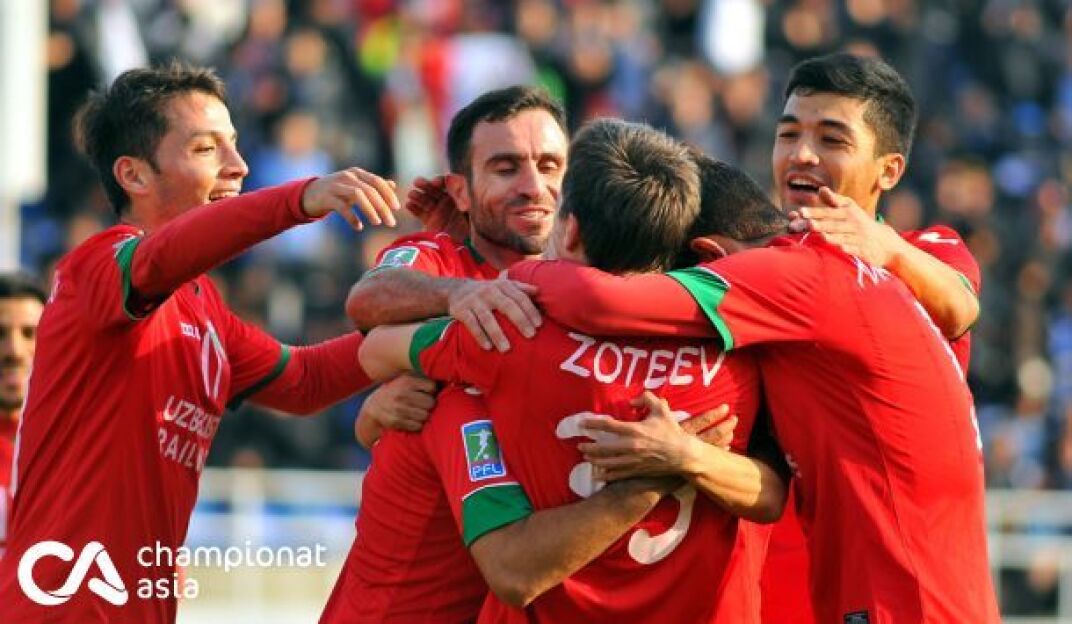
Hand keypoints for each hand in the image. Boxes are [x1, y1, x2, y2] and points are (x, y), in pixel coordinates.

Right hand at [302, 167, 400, 229]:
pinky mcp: (326, 197)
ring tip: (377, 223)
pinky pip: (342, 207)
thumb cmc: (337, 192)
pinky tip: (359, 227)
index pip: (377, 181)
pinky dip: (352, 218)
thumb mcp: (355, 186)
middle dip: (382, 207)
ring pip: (358, 195)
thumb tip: (393, 185)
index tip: (397, 208)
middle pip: (370, 190)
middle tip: (391, 223)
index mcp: (357, 173)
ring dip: (370, 210)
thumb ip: (373, 185)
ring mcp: (336, 185)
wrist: (309, 194)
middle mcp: (347, 176)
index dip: (388, 194)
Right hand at [359, 374, 436, 433]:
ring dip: (424, 415)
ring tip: (419, 412)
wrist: (374, 406)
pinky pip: (417, 426)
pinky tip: (413, 419)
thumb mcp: (405, 379)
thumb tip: (447, 380)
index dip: (432, 391)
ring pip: (425, 415)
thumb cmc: (396, 391)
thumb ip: (422, 379)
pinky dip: (418, 424)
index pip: (432, 387)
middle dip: (429, 405)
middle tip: (424, 405)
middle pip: (430, 403)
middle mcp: (402, 394)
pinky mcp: (396, 421)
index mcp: (406, 381)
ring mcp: (398, 409)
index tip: (428, 393)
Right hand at [406, 175, 467, 239]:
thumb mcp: (471, 214)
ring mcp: (439, 211)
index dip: (444, 181)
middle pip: (437, 189)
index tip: (435, 183)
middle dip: (426, 185)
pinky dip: (414, 208)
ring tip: (411, 195)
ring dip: (418, 195)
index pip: (453, 183)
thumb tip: (453, 184)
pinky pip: (420, 212)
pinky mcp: (430, 221)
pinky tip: (409, 205)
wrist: (459, 252)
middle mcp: (450, 202)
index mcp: (463, 198)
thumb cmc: (470, 233)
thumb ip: (463, 198)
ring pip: (427, 199)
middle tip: (417, 182)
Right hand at [447, 276, 541, 351]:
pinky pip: (471, 324)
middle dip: (519, 320)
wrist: (456, 289)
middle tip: (531, 335)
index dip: (530, 310)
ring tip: (507, 349)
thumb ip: (520, 288)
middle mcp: (489, 291)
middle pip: (506, 306)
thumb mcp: (503, 286)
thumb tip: (539, 291)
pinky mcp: (461, 310)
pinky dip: (479, 336)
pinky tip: (488, 347)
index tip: (539, 325)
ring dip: (497, 334)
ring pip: (487, 318)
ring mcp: (474, 301)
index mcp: (502, 286)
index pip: (519, 297)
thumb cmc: (488, 291)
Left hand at [577, 392, 728, 480]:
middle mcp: (631, 446)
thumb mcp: (661, 409)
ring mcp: (633, 460)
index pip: (607, 426)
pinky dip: (606, 475)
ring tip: (586, 458)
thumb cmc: (671, 431)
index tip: (581, 424)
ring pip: (608, 463)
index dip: (592, 424)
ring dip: (594, 461)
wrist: (683, 454)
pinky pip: (618, 474)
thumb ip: (646, 399)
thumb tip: (631, 401)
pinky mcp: (637, 470)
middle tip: (579, 446)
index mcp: (634, 430)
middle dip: (589, 448)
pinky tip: (597, 475)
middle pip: (603, 448)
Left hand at [797, 187, 900, 265]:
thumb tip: (821, 189)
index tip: (800, 212)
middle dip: (820, 224)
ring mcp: (859, 236)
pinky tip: (842, 247)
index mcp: (847, 211)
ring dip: (832, 236)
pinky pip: (857, 248)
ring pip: (844, 236)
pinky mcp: (864, 249)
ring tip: (821, 235)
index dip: (814, 212)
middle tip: (806, 224)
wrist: (884, 241)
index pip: (828, 211)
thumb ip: (834, 200)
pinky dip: (850, 247)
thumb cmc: (859, 223)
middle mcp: (853, 222)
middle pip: (834, 224)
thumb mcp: (850, 209)